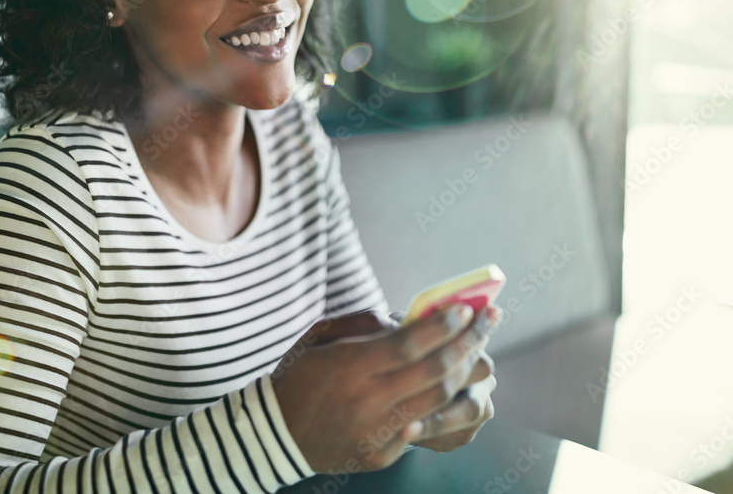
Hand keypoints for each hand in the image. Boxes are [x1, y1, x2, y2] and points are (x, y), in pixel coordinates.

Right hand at [270, 304, 487, 472]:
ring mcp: (377, 432)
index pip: (409, 344)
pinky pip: (423, 426)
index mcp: (348, 366)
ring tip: (479, 350)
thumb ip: (363, 324)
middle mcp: (366, 401)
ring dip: (464, 372)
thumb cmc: (298, 376)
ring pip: (438, 401)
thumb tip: (406, 321)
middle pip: (434, 372)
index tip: (465, 309)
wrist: (275, 435)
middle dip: (468, 342)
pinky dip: (442, 403)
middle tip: (489, 320)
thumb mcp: (319, 336)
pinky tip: (454, 384)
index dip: (443, 326)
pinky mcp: (382, 454)